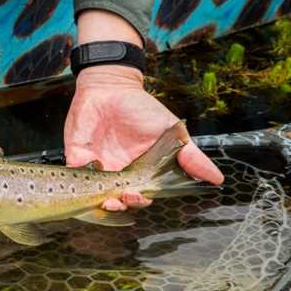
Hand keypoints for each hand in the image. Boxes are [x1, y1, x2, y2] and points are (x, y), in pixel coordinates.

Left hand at [64, 65, 223, 210]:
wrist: (111, 86)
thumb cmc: (142, 109)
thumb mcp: (172, 131)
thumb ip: (191, 156)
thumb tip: (218, 178)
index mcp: (137, 174)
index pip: (138, 197)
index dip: (139, 201)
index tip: (142, 198)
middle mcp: (116, 174)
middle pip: (116, 200)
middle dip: (120, 204)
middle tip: (124, 197)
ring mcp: (95, 167)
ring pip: (93, 194)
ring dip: (99, 199)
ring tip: (107, 197)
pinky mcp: (76, 155)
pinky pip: (73, 173)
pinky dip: (77, 175)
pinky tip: (90, 168)